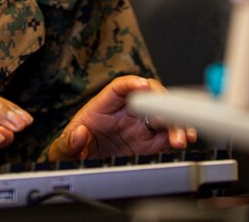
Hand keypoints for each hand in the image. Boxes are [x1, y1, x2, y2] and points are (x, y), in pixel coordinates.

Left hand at [47, 76, 196, 160]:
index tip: (143, 86)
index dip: (133, 83)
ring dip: (175, 123)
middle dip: (162, 105)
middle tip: (168, 118)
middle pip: (149, 98)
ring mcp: (139, 125)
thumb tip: (80, 133)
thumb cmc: (73, 146)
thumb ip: (70, 141)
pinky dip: (176, 137)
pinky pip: (165, 136)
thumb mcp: (65, 146)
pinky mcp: (147, 142)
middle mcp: (125, 111)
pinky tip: (183, 140)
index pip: (120, 87)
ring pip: (162, 116)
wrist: (80, 164)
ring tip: (182, 135)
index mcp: (104, 105)